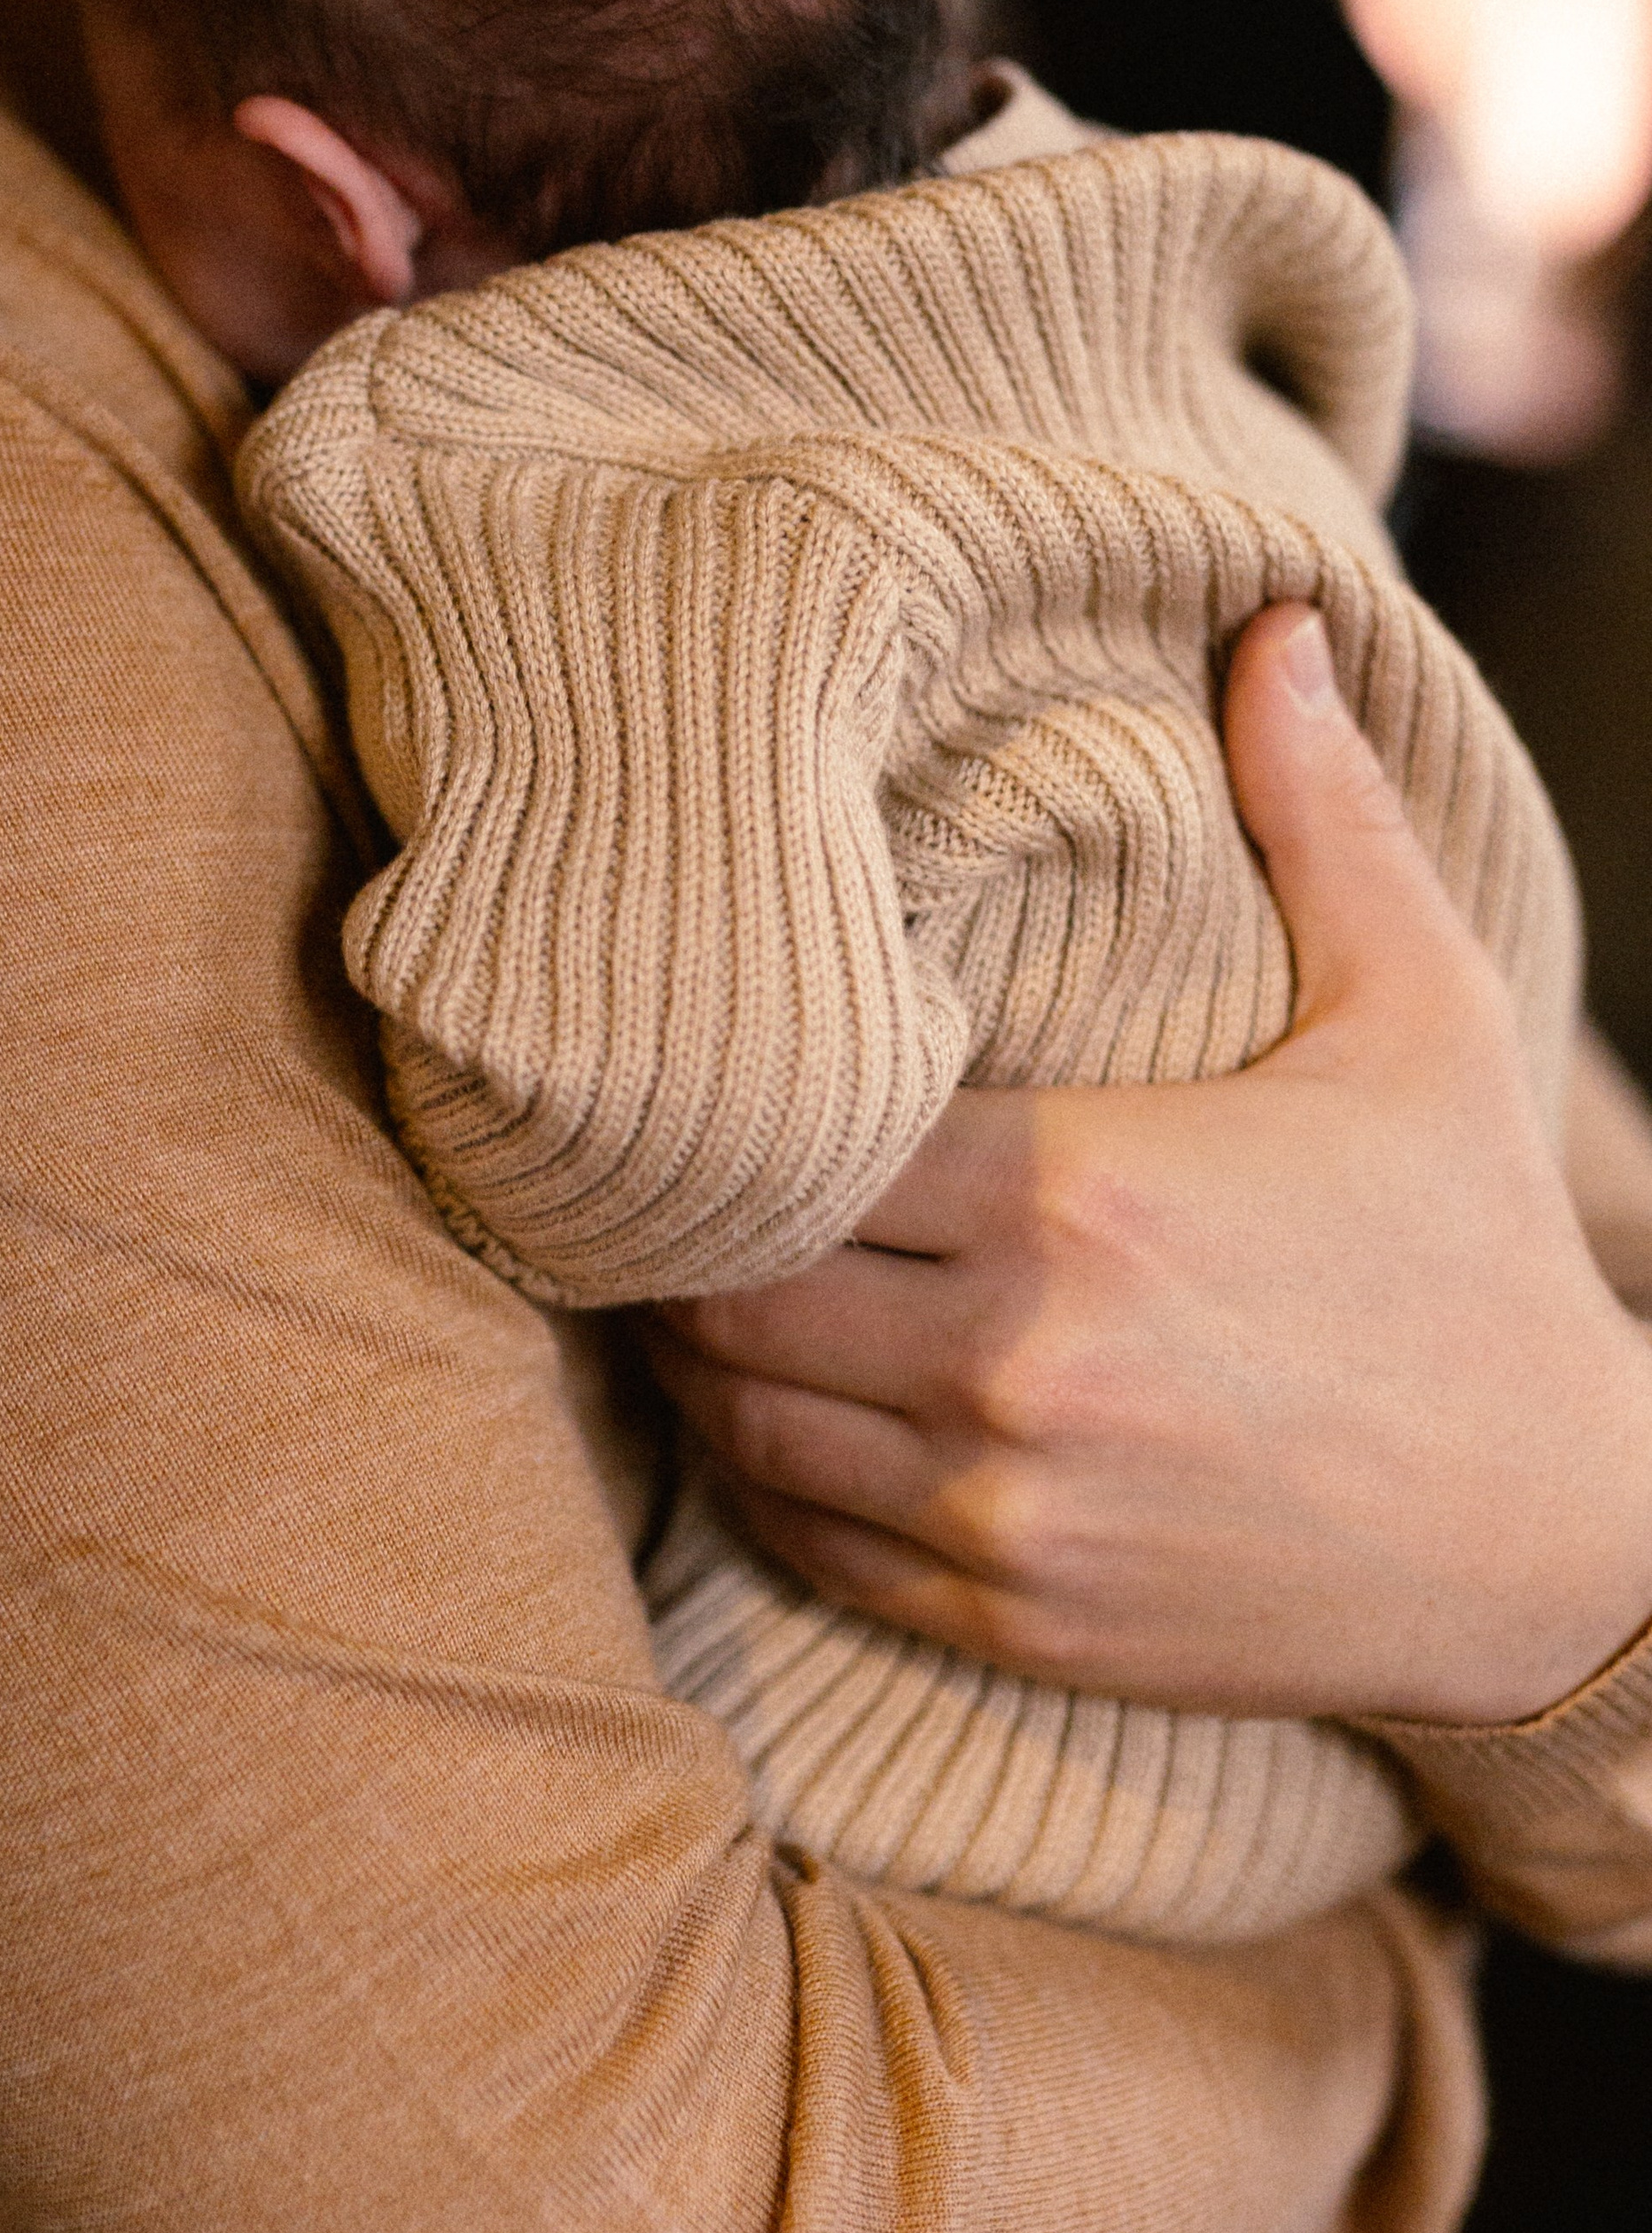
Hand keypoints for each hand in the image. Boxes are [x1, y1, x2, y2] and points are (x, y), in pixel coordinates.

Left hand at [650, 606, 1651, 1728]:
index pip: (799, 1138)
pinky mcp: (1011, 1617)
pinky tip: (774, 1413)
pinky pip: (807, 1542)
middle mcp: (1013, 1357)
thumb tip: (1279, 616)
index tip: (724, 1070)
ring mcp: (1003, 1506)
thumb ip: (1323, 815)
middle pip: (728, 1284)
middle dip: (686, 1233)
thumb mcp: (1422, 1014)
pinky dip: (764, 1478)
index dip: (738, 1107)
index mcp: (1078, 1191)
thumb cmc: (1472, 1256)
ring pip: (741, 1419)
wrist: (1552, 1544)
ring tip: (700, 1286)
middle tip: (679, 1181)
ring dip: (699, 1355)